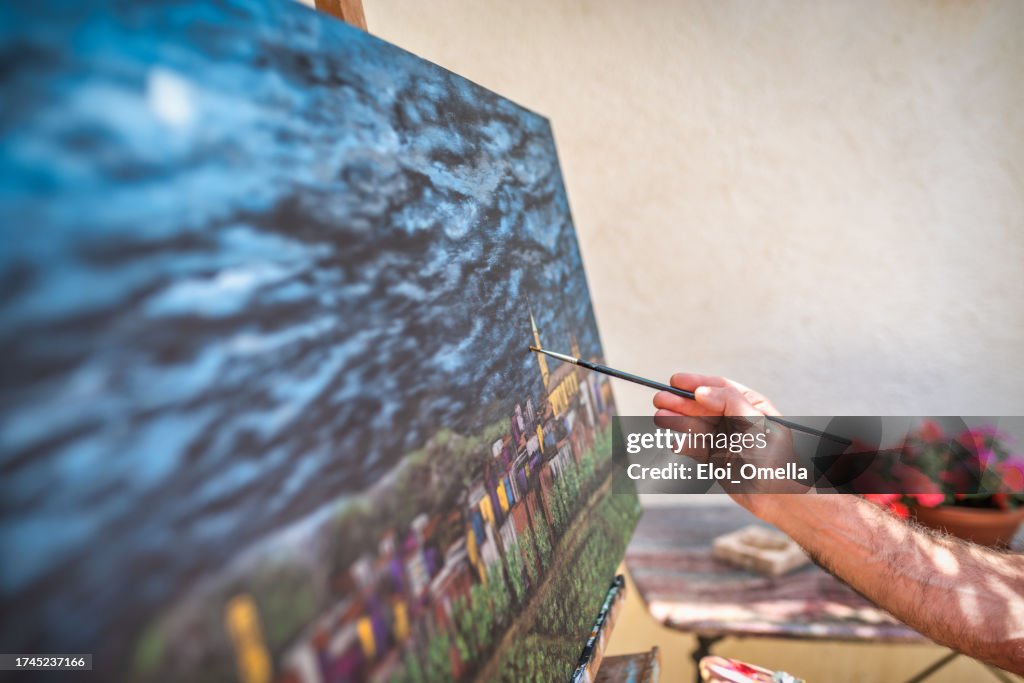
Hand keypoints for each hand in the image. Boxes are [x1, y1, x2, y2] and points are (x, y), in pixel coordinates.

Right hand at [652, 373, 802, 518]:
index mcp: (750, 405)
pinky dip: (683, 443)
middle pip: (702, 406)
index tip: (675, 381)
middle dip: (680, 402)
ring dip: (677, 420)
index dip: (696, 383)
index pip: (720, 388)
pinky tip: (674, 442)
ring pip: (695, 425)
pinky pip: (694, 446)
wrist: (778, 498)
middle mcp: (735, 419)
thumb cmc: (776, 460)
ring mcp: (724, 438)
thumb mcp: (756, 426)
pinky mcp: (715, 457)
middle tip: (660, 399)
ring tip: (659, 417)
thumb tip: (702, 391)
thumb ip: (730, 404)